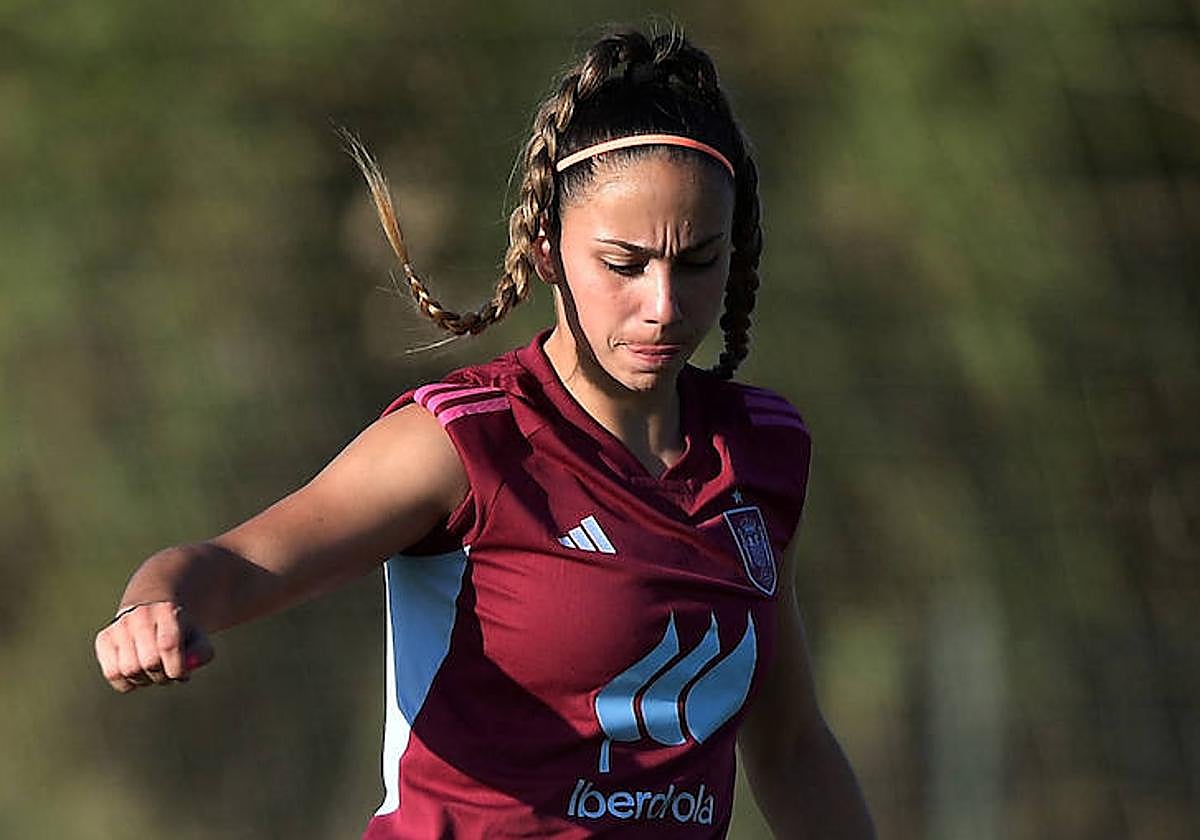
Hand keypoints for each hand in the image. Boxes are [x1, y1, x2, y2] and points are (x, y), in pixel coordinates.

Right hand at [94, 601, 214, 692]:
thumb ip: (201, 653)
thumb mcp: (198, 638)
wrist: (152, 609)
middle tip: (168, 673)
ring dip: (145, 680)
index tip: (182, 675)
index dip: (177, 669)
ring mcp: (119, 626)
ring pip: (129, 670)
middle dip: (163, 676)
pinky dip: (127, 683)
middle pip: (149, 662)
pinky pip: (112, 674)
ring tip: (154, 672)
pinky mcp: (104, 638)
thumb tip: (188, 667)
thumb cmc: (179, 631)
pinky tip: (138, 673)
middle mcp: (140, 616)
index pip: (168, 646)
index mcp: (167, 611)